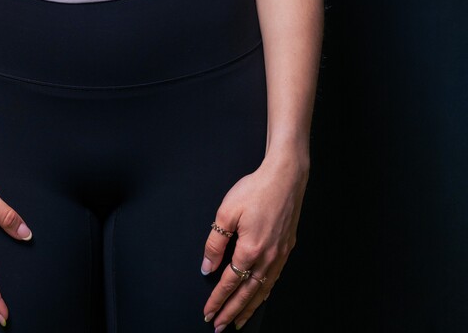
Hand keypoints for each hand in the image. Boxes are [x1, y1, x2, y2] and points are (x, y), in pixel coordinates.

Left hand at [201, 154, 308, 330]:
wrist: (286, 177)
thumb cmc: (256, 190)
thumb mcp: (227, 211)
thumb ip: (215, 242)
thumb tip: (207, 266)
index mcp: (250, 250)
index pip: (229, 282)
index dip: (217, 300)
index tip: (208, 312)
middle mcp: (267, 258)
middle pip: (246, 294)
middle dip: (231, 312)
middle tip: (219, 326)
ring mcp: (279, 255)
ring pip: (262, 291)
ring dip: (249, 308)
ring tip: (238, 321)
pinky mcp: (287, 249)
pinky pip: (273, 280)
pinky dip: (264, 294)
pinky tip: (260, 297)